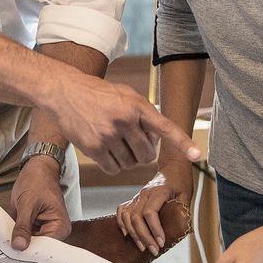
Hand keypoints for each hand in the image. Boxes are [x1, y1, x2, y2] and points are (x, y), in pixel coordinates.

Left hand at [9, 156, 71, 250]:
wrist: (37, 168)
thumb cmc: (37, 181)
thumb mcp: (27, 203)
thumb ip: (23, 226)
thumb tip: (19, 246)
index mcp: (60, 226)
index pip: (45, 249)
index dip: (29, 254)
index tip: (13, 259)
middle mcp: (55, 231)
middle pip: (38, 249)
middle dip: (22, 250)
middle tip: (3, 256)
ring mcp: (45, 230)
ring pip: (30, 244)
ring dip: (17, 243)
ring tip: (2, 248)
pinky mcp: (36, 227)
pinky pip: (25, 236)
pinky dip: (16, 236)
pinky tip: (5, 239)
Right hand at [44, 71, 197, 173]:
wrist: (66, 92)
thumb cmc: (100, 95)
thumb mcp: (127, 95)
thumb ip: (145, 114)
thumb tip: (156, 140)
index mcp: (137, 105)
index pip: (165, 127)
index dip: (182, 142)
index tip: (197, 155)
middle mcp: (124, 120)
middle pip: (147, 155)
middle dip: (143, 153)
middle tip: (131, 141)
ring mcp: (108, 135)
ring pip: (130, 164)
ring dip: (126, 158)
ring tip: (114, 141)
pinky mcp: (94, 148)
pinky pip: (114, 169)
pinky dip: (112, 165)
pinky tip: (104, 149)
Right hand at [116, 180, 185, 256]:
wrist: (172, 167)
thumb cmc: (181, 180)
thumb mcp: (187, 193)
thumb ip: (183, 209)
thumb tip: (181, 227)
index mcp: (159, 191)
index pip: (150, 212)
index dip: (154, 229)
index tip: (161, 242)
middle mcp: (145, 193)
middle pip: (137, 217)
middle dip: (144, 237)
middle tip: (154, 250)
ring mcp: (137, 196)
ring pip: (128, 216)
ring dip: (133, 234)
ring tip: (142, 247)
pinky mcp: (134, 199)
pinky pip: (122, 211)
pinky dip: (122, 223)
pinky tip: (126, 235)